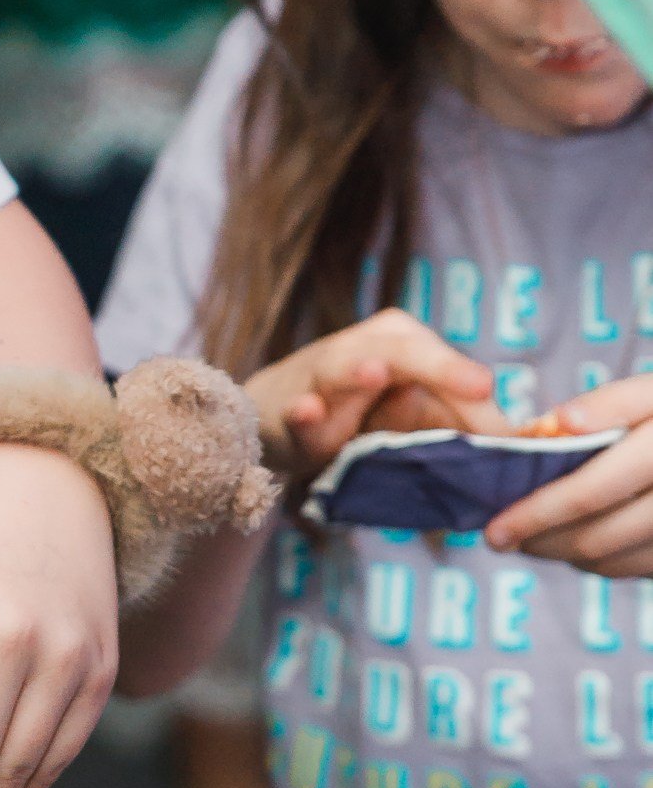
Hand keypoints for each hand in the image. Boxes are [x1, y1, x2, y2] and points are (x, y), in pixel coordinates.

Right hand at [246, 308, 492, 483]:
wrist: (274, 416)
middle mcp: (366, 346)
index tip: (511, 445)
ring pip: (343, 368)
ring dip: (359, 373)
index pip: (453, 371)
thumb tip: (513, 444)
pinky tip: (307, 411)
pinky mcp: (287, 410)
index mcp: (405, 342)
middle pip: (408, 352)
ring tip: (377, 373)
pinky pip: (295, 412)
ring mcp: (322, 375)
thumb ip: (456, 423)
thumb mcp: (412, 418)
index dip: (483, 408)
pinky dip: (302, 412)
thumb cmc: (356, 414)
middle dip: (443, 369)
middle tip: (481, 386)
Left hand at [491, 374, 652, 569]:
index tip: (493, 528)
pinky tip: (576, 542)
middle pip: (595, 537)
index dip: (535, 513)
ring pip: (611, 560)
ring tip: (531, 538)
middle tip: (501, 537)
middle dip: (539, 541)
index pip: (590, 492)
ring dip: (563, 554)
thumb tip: (561, 423)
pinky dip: (598, 561)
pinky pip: (634, 569)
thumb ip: (613, 403)